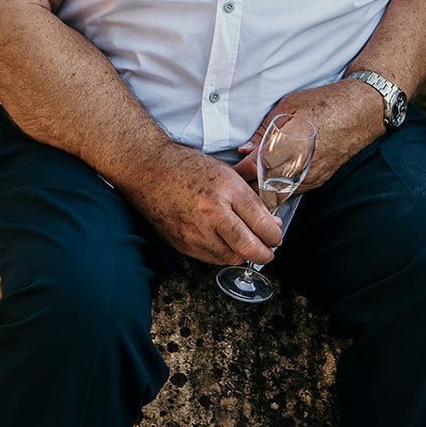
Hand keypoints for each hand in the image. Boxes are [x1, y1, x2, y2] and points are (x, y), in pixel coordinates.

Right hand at [117, 144, 282, 265]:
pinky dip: (224, 255)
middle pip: (250, 247)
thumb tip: (272, 224)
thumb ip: (250, 199)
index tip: (277, 235)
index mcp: (227, 189)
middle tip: (270, 251)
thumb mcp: (226, 173)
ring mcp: (195, 231)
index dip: (275, 234)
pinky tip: (227, 245)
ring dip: (245, 256)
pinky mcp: (182, 243)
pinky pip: (212, 259)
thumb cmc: (188, 167)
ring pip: (232, 257)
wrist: (148, 170)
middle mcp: (212, 212)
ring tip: (249, 247)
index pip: (262, 222)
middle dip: (266, 254)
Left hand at [233, 80, 383, 189]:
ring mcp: (309, 178)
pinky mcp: (318, 181)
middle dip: (245, 186)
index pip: (251, 170)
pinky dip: (278, 189)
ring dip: (261, 191)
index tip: (228, 171)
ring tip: (249, 182)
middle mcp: (298, 167)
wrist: (360, 112)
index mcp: (286, 147)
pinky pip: (291, 192)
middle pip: (261, 189)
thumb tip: (245, 150)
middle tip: (233, 181)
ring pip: (276, 195)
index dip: (236, 172)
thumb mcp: (288, 108)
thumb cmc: (324, 104)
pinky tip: (270, 180)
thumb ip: (264, 132)